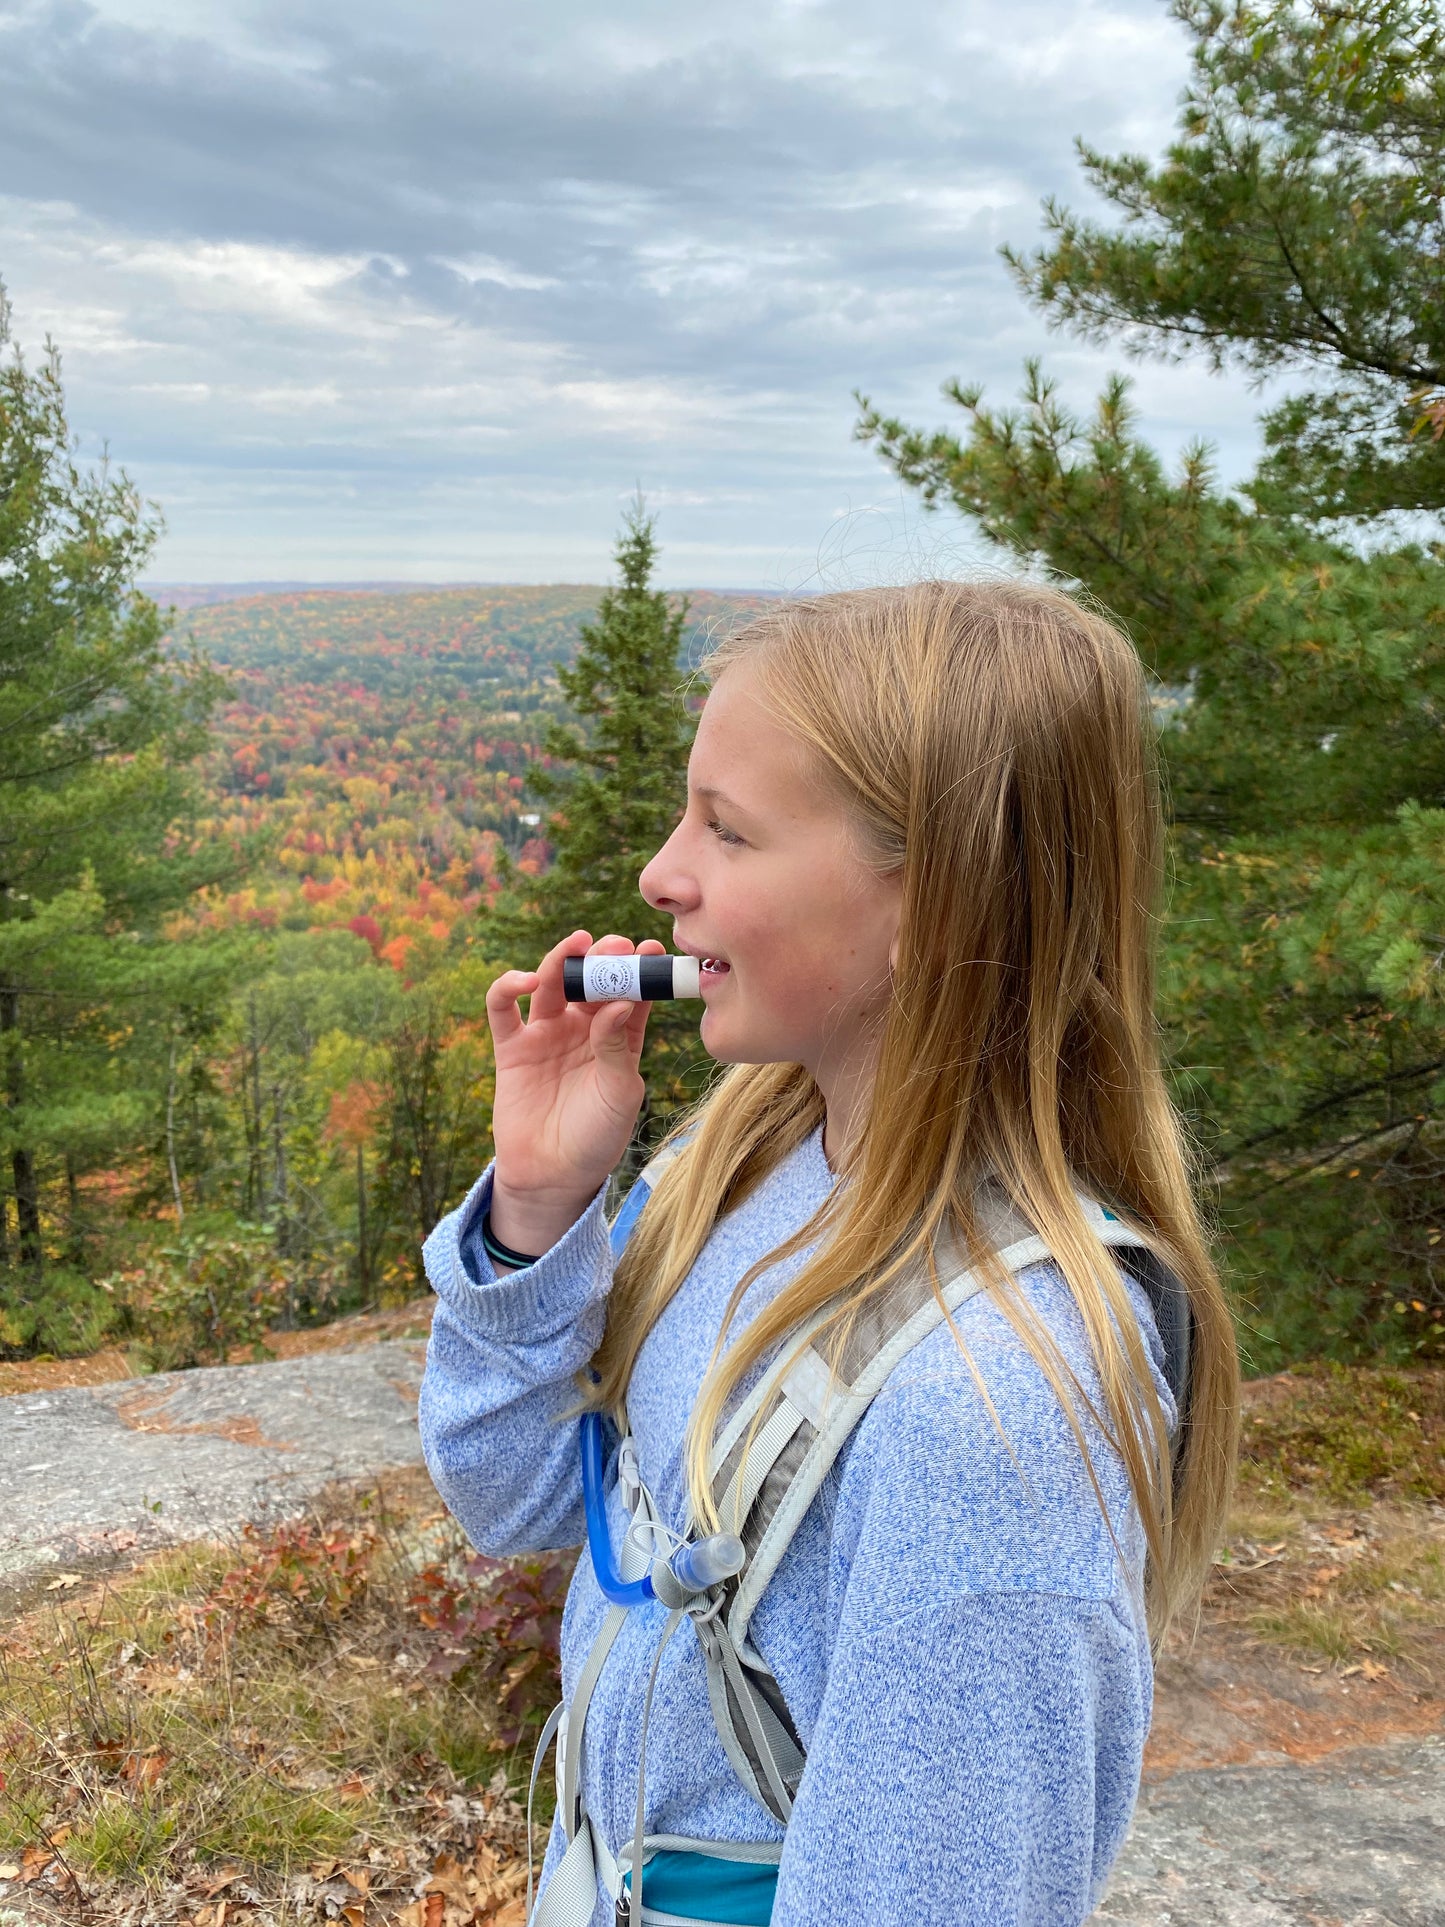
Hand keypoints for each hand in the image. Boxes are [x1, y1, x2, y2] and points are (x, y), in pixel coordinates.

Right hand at [484, 930, 665, 1253]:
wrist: (554, 1177)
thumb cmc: (597, 1137)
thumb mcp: (619, 1093)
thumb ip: (618, 1047)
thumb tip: (621, 1003)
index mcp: (619, 1037)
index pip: (632, 993)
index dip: (642, 970)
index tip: (652, 949)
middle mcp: (583, 1028)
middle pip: (592, 980)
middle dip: (603, 958)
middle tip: (614, 945)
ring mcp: (546, 1033)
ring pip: (551, 984)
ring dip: (562, 960)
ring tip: (577, 946)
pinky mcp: (512, 1046)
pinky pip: (503, 1007)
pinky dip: (509, 985)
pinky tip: (526, 979)